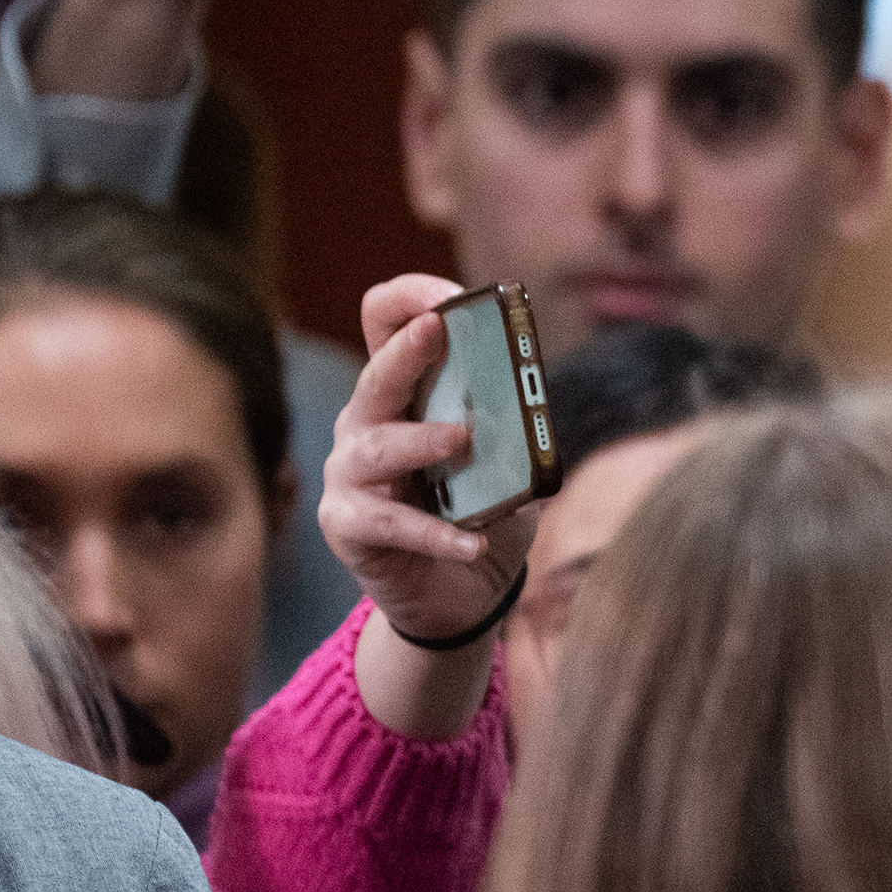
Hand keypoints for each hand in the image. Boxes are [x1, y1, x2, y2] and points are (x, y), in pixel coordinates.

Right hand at [327, 275, 538, 738]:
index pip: (385, 322)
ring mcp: (349, 475)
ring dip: (421, 440)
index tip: (453, 296)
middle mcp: (365, 424)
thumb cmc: (481, 513)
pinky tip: (475, 541)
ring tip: (461, 439)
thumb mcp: (507, 463)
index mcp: (403, 392)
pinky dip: (438, 534)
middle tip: (439, 329)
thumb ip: (518, 429)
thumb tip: (542, 404)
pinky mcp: (349, 527)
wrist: (459, 595)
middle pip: (377, 376)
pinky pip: (391, 525)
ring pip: (376, 447)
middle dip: (408, 350)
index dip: (412, 298)